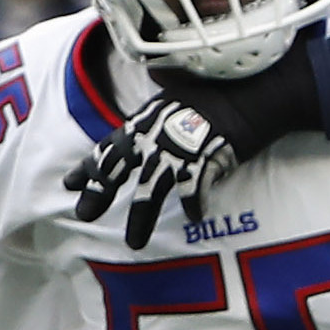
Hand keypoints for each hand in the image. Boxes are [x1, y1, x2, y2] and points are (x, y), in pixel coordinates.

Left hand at [60, 39, 321, 248]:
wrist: (260, 87)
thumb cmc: (227, 86)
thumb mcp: (186, 86)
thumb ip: (166, 95)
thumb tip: (157, 86)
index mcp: (148, 117)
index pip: (110, 145)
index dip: (88, 166)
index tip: (69, 184)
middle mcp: (156, 132)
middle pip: (118, 167)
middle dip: (99, 192)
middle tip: (83, 214)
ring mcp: (180, 146)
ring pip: (150, 188)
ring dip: (140, 217)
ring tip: (134, 243)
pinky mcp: (205, 158)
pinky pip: (192, 190)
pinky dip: (193, 205)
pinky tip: (195, 218)